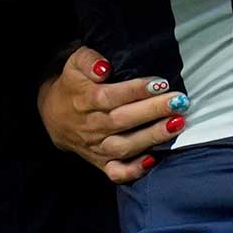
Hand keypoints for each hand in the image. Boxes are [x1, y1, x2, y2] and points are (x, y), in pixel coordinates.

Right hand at [38, 46, 189, 183]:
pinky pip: (117, 173)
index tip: (161, 83)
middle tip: (180, 102)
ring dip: (152, 137)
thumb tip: (104, 67)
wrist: (53, 116)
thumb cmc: (72, 85)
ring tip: (178, 124)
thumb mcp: (74, 63)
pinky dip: (135, 170)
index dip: (136, 90)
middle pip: (123, 120)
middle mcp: (92, 126)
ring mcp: (96, 147)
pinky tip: (155, 159)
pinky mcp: (101, 163)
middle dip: (154, 111)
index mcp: (85, 100)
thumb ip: (89, 60)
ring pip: (125, 147)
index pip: (111, 96)